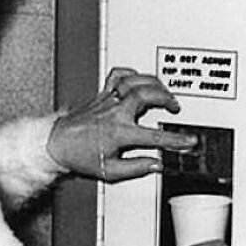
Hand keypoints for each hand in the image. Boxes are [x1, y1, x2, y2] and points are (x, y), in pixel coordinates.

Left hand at [47, 68, 197, 181]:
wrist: (57, 143)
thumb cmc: (80, 156)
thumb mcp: (110, 171)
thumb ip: (136, 167)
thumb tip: (156, 164)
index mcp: (119, 132)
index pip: (154, 136)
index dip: (175, 139)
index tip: (189, 140)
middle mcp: (115, 112)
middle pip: (146, 95)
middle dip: (166, 98)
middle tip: (175, 107)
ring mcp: (108, 100)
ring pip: (135, 81)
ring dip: (153, 84)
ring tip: (163, 91)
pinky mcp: (102, 94)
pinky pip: (117, 75)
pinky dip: (131, 73)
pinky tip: (140, 80)